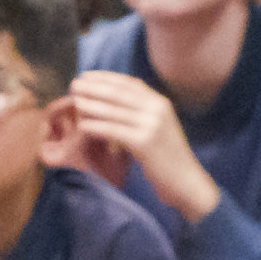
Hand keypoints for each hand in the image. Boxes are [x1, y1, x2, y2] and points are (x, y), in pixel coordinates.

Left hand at [67, 71, 222, 219]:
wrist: (187, 183)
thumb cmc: (168, 160)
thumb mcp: (158, 129)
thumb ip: (142, 114)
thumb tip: (115, 104)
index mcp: (160, 103)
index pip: (129, 83)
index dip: (105, 78)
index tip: (87, 76)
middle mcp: (157, 109)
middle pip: (119, 93)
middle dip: (94, 87)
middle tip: (74, 85)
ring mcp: (152, 125)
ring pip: (114, 110)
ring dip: (91, 104)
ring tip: (74, 102)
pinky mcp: (145, 143)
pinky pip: (114, 130)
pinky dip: (96, 127)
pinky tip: (82, 126)